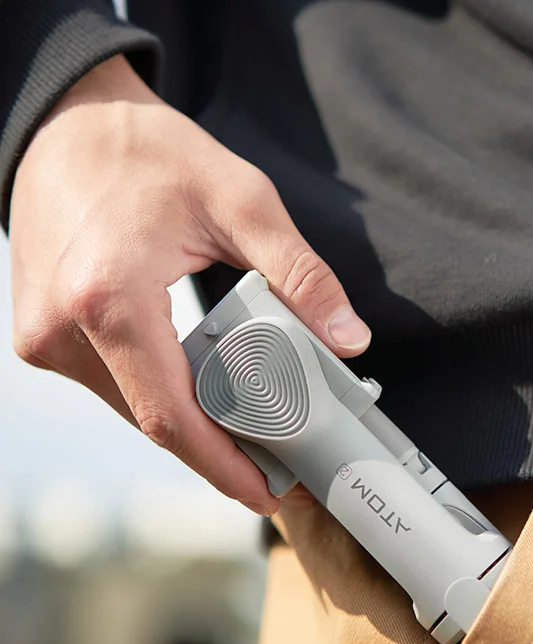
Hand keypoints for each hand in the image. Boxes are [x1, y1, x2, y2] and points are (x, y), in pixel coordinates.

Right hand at [8, 54, 370, 515]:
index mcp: (109, 297)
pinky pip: (114, 385)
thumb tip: (349, 340)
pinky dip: (162, 396)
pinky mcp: (43, 333)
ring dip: (191, 424)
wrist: (67, 122)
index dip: (222, 466)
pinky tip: (202, 394)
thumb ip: (301, 274)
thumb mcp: (242, 200)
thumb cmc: (148, 152)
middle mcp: (63, 328)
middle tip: (273, 461)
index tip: (264, 492)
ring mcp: (44, 335)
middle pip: (155, 421)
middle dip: (217, 450)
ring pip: (133, 409)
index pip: (172, 416)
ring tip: (248, 426)